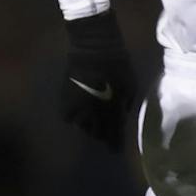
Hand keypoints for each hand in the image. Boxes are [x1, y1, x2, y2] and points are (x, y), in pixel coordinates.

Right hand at [61, 11, 135, 150]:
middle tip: (106, 132)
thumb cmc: (117, 62)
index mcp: (111, 108)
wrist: (94, 45)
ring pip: (82, 127)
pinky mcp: (65, 98)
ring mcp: (77, 105)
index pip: (113, 133)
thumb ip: (126, 103)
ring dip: (88, 127)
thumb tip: (122, 114)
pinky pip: (69, 117)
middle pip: (96, 133)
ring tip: (93, 122)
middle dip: (102, 135)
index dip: (115, 144)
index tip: (116, 150)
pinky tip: (80, 113)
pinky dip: (75, 118)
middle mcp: (93, 111)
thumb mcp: (130, 84)